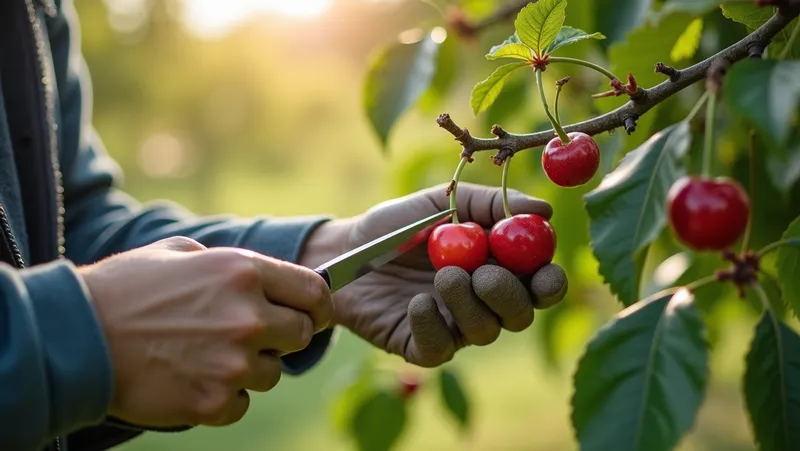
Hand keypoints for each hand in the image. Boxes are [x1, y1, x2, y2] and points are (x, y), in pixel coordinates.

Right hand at [78, 237, 331, 427]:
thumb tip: (264, 279)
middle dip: (284, 337)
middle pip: (302, 335)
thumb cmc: (126, 289)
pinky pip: (242, 403)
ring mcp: (233, 364)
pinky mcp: (213, 402)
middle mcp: (248, 317)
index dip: (319, 305)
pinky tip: (192, 378)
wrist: (76, 337)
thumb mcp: (183, 253)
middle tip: (254, 336)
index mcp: (244, 273)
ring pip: (271, 373)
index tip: (315, 313)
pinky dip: (224, 396)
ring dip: (250, 368)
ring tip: (206, 355)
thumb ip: (231, 265)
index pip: (314, 292)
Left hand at [302, 183, 567, 367]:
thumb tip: (544, 211)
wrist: (343, 251)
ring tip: (442, 275)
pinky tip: (415, 302)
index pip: (539, 283)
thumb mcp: (441, 202)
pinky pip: (441, 349)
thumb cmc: (396, 225)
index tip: (544, 270)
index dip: (549, 281)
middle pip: (520, 314)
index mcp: (495, 266)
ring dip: (468, 303)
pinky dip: (433, 325)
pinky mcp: (422, 346)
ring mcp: (452, 326)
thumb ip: (489, 204)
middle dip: (510, 296)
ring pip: (484, 331)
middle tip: (484, 275)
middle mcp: (481, 301)